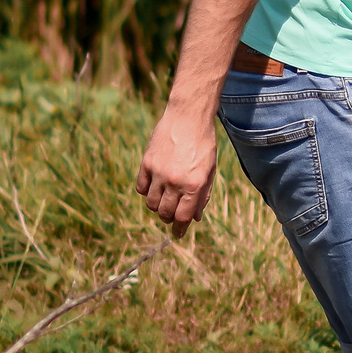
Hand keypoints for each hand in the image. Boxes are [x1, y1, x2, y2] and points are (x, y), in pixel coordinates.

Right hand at [134, 103, 219, 235]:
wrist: (188, 118)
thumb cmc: (204, 145)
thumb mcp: (209, 171)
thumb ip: (202, 195)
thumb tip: (194, 218)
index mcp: (194, 184)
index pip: (182, 216)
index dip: (180, 228)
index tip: (178, 234)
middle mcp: (174, 181)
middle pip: (165, 213)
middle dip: (169, 219)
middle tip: (172, 216)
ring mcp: (158, 172)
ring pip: (151, 203)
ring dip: (158, 207)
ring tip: (165, 202)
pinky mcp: (146, 163)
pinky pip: (141, 188)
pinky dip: (147, 193)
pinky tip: (155, 188)